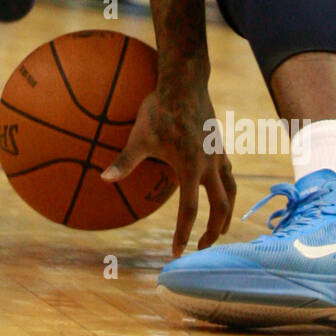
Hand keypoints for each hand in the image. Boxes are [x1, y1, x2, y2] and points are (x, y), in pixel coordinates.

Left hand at [101, 81, 234, 255]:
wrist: (184, 84)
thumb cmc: (159, 110)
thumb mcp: (139, 138)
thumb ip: (124, 162)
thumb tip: (103, 179)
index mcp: (191, 168)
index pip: (189, 211)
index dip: (182, 233)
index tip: (176, 251)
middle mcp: (210, 165)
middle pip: (220, 207)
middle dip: (213, 231)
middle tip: (202, 248)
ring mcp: (218, 155)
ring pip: (231, 191)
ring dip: (227, 213)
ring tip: (221, 228)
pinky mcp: (220, 145)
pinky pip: (229, 174)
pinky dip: (227, 189)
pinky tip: (220, 192)